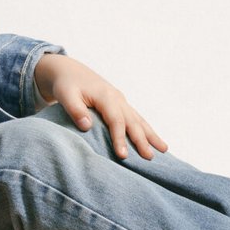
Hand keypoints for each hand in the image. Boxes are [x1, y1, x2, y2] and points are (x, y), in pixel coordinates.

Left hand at [34, 53, 168, 160]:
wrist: (70, 71)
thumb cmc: (66, 84)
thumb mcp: (65, 95)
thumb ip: (75, 110)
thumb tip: (87, 126)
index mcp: (105, 96)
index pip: (115, 120)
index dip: (120, 138)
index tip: (123, 156)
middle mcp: (117, 98)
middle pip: (132, 121)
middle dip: (141, 140)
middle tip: (149, 158)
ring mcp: (121, 101)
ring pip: (139, 119)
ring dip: (150, 135)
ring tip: (164, 149)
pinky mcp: (120, 104)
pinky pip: (136, 118)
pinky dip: (146, 129)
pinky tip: (154, 140)